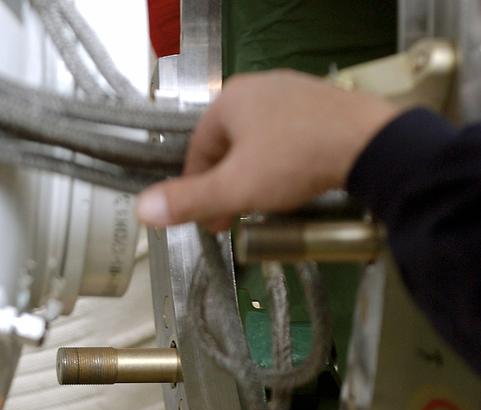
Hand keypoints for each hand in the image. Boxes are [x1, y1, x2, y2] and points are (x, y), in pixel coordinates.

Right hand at [137, 70, 400, 231]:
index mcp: (228, 101)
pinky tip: (292, 182)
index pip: (197, 152)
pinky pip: (287, 136)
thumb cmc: (293, 162)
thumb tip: (142, 210)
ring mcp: (291, 91)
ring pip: (257, 142)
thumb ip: (188, 201)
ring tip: (262, 206)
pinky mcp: (319, 103)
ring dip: (252, 175)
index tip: (209, 222)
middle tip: (234, 220)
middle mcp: (256, 87)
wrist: (365, 143)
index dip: (198, 192)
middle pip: (227, 147)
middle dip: (226, 185)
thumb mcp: (235, 188)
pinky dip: (281, 162)